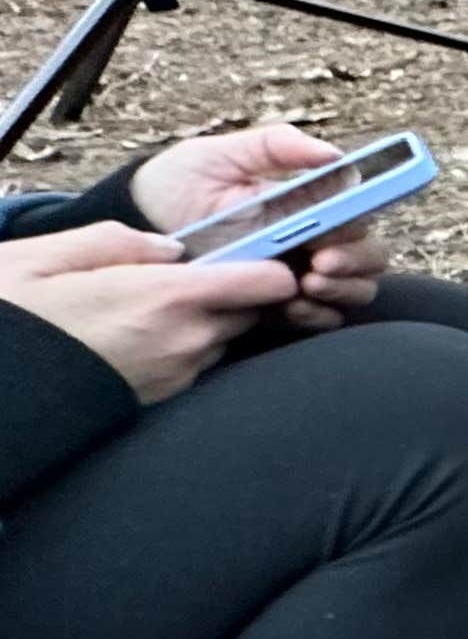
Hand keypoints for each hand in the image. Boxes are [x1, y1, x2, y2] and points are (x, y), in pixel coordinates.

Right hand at [0, 224, 302, 402]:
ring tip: (152, 308)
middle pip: (252, 309)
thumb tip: (171, 248)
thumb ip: (117, 241)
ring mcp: (179, 374)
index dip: (271, 264)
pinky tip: (141, 335)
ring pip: (224, 336)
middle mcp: (187, 340)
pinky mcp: (166, 397)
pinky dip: (186, 345)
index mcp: (167, 297)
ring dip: (207, 320)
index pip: (269, 282)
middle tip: (189, 276)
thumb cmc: (12, 317)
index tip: (254, 252)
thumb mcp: (45, 257)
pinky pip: (199, 363)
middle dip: (234, 290)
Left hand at [127, 124, 381, 331]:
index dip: (359, 225)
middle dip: (356, 263)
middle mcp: (312, 240)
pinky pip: (324, 318)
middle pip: (370, 255)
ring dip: (343, 290)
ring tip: (306, 286)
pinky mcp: (278, 306)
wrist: (137, 230)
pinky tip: (290, 308)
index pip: (359, 214)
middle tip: (319, 266)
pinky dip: (319, 315)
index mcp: (307, 204)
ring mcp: (298, 275)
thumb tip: (333, 154)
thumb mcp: (218, 155)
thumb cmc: (175, 186)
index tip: (334, 232)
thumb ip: (275, 145)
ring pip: (356, 289)